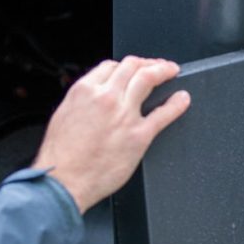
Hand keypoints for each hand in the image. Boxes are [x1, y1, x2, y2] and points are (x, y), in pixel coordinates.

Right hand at [34, 56, 190, 212]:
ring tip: (172, 71)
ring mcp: (124, 114)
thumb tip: (94, 99)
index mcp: (84, 91)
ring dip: (163, 70)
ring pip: (148, 78)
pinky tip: (182, 99)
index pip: (111, 66)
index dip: (126, 65)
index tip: (134, 68)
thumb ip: (83, 102)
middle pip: (132, 66)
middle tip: (158, 66)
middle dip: (148, 62)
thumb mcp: (63, 116)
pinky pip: (163, 114)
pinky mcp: (139, 135)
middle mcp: (106, 97)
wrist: (63, 181)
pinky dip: (176, 104)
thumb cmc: (60, 156)